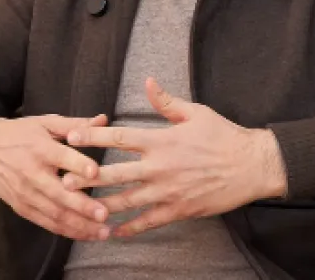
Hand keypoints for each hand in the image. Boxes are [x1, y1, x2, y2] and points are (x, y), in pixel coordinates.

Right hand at [0, 112, 111, 240]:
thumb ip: (76, 124)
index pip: (61, 157)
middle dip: (82, 206)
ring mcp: (26, 194)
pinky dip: (66, 231)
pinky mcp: (22, 208)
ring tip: (102, 232)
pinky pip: (46, 223)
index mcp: (40, 148)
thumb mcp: (46, 123)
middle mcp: (32, 173)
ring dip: (79, 225)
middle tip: (104, 214)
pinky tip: (84, 234)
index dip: (77, 164)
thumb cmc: (20, 133)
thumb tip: (104, 120)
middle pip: (59, 193)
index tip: (96, 172)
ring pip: (54, 214)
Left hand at [62, 78, 286, 236]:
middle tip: (63, 180)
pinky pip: (149, 221)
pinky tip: (113, 231)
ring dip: (102, 204)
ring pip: (128, 200)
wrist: (251, 165)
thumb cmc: (222, 135)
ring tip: (79, 208)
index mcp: (162, 139)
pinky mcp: (179, 210)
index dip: (94, 136)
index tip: (72, 136)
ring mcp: (169, 191)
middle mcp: (161, 166)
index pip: (121, 136)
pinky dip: (130, 227)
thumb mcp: (195, 112)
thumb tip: (148, 82)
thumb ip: (167, 102)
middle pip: (117, 172)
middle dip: (89, 176)